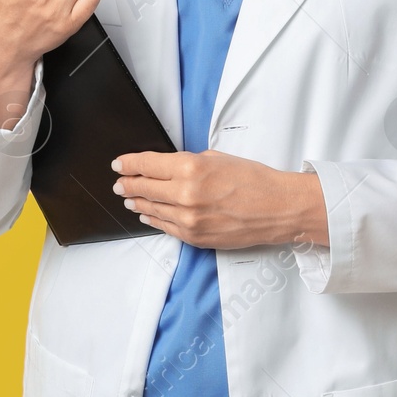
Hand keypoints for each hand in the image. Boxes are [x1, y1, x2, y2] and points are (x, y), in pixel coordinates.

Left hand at [110, 150, 328, 250]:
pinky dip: (153, 220)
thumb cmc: (254, 180)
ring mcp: (188, 219)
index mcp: (191, 168)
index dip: (129, 163)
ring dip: (138, 203)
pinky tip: (147, 215)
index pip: (147, 164)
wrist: (278, 209)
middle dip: (127, 184)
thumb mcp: (218, 158)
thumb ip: (189, 163)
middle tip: (119, 182)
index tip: (118, 163)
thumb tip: (167, 168)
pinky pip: (165, 227)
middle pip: (143, 188)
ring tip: (130, 198)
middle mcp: (185, 194)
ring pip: (151, 210)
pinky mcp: (194, 237)